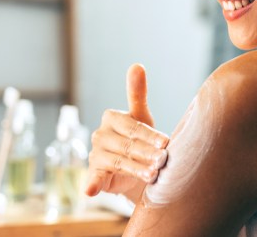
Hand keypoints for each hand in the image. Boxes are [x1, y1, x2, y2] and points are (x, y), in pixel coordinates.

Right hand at [85, 64, 169, 202]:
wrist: (134, 167)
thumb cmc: (140, 138)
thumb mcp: (141, 116)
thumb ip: (137, 93)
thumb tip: (137, 65)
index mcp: (111, 118)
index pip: (133, 126)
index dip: (150, 135)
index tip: (166, 142)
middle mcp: (100, 135)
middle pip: (128, 145)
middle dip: (148, 153)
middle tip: (164, 161)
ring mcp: (96, 154)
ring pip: (120, 162)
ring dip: (137, 169)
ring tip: (154, 175)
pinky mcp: (94, 173)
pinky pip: (93, 178)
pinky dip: (91, 184)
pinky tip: (91, 190)